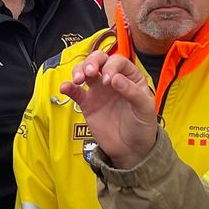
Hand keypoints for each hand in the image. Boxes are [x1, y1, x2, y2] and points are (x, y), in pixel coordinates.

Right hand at [59, 50, 157, 168]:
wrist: (131, 149)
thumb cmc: (142, 125)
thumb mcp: (144, 108)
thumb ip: (132, 92)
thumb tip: (115, 78)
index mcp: (130, 77)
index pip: (117, 61)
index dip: (111, 67)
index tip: (109, 81)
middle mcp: (113, 79)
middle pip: (99, 60)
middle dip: (92, 62)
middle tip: (90, 73)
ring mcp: (98, 90)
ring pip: (84, 71)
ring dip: (78, 70)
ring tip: (78, 80)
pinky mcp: (87, 103)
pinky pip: (75, 92)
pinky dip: (68, 87)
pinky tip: (64, 87)